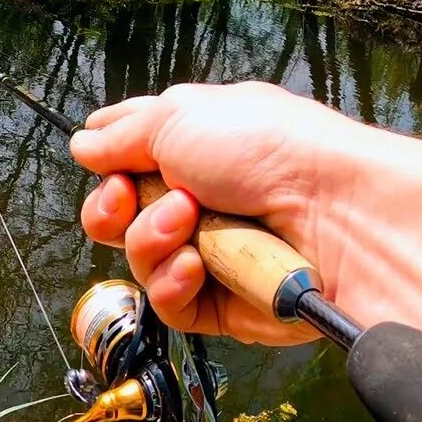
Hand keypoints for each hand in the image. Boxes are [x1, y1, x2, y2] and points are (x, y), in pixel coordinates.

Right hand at [71, 82, 421, 421]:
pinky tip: (198, 265)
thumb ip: (122, 136)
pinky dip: (173, 282)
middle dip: (113, 207)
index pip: (132, 156)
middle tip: (128, 197)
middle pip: (120, 216)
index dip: (109, 162)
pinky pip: (169, 304)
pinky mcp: (224, 304)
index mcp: (198, 145)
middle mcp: (202, 199)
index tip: (103, 158)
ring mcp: (212, 252)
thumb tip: (82, 143)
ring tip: (189, 222)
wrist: (338, 213)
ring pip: (140, 260)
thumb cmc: (270, 149)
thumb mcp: (181, 117)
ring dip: (150, 239)